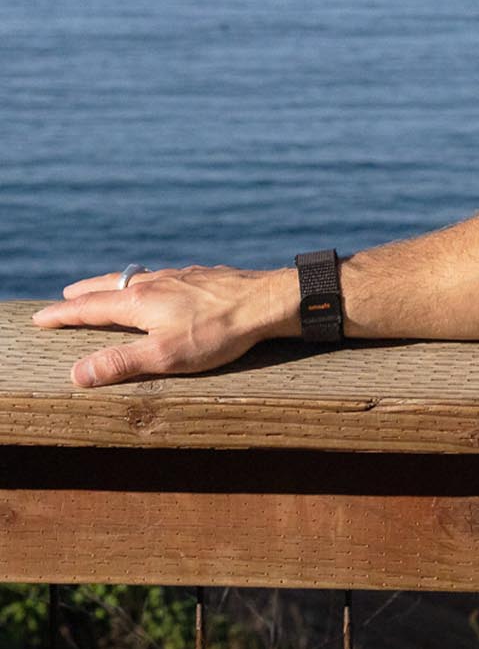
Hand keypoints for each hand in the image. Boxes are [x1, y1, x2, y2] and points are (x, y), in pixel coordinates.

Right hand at [32, 265, 295, 387]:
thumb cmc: (219, 332)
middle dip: (85, 293)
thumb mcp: (166, 356)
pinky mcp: (206, 276)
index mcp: (139, 301)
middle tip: (67, 296)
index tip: (39, 319)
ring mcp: (182, 276)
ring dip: (117, 284)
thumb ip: (120, 363)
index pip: (88, 308)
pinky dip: (150, 281)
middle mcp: (155, 282)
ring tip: (109, 288)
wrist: (270, 302)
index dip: (61, 315)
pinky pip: (167, 276)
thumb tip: (76, 373)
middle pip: (110, 285)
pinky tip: (164, 285)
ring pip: (139, 277)